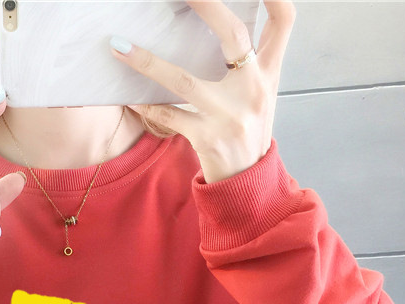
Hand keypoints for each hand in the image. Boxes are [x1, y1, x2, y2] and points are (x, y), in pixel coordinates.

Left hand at [110, 0, 295, 182]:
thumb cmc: (248, 132)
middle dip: (206, 5)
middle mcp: (254, 89)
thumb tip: (224, 24)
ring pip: (183, 80)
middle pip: (233, 34)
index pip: (284, 21)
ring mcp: (230, 115)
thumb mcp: (260, 94)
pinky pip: (168, 116)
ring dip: (147, 62)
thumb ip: (250, 61)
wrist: (247, 184)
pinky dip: (147, 106)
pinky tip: (129, 96)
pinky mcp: (207, 138)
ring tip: (120, 46)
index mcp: (269, 72)